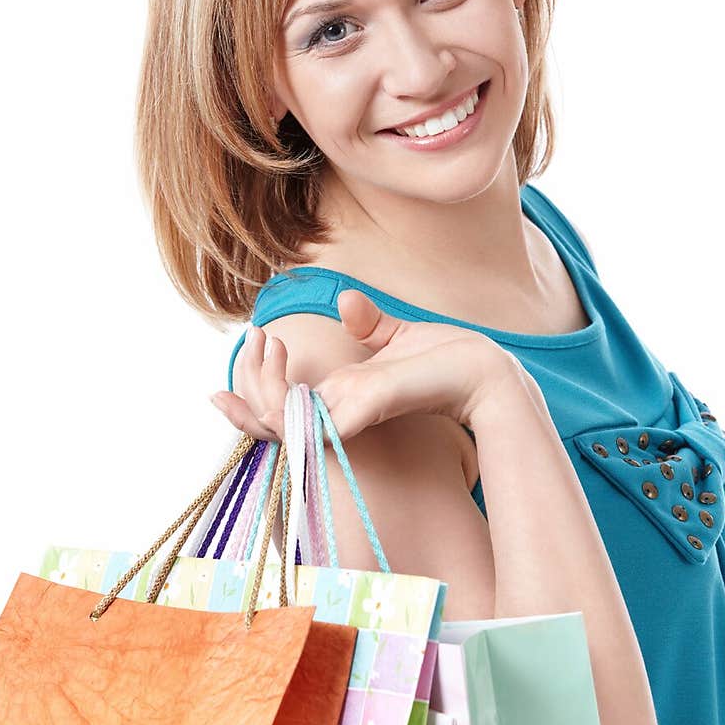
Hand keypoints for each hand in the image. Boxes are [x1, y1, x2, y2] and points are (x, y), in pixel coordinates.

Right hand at [210, 289, 522, 442]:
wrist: (483, 368)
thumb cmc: (446, 358)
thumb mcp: (397, 337)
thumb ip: (367, 325)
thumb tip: (344, 302)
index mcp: (346, 399)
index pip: (286, 411)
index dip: (256, 397)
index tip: (240, 364)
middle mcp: (344, 411)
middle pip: (274, 421)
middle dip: (247, 396)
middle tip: (250, 348)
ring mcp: (353, 412)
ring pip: (281, 422)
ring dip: (258, 391)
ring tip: (262, 346)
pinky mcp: (366, 406)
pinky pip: (309, 422)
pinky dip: (283, 407)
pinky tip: (276, 371)